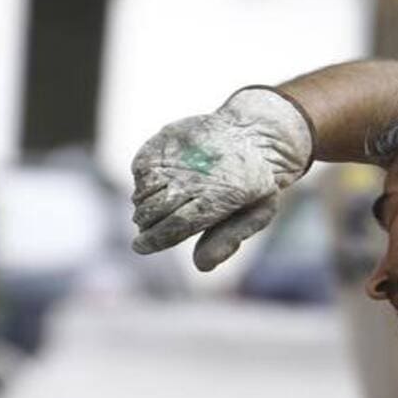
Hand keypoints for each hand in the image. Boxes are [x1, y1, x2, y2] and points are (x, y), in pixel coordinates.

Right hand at [130, 87, 312, 270]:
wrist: (255, 130)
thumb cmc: (255, 182)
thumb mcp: (256, 213)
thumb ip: (228, 239)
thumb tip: (200, 266)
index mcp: (221, 197)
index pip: (177, 225)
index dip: (155, 240)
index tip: (141, 247)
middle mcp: (197, 174)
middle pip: (156, 209)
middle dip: (146, 225)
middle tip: (147, 231)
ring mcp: (180, 154)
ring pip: (145, 189)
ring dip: (143, 205)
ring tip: (154, 209)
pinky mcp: (166, 138)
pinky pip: (141, 167)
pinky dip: (142, 181)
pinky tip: (157, 185)